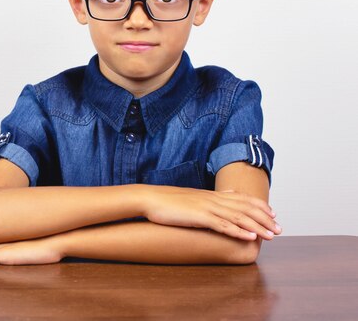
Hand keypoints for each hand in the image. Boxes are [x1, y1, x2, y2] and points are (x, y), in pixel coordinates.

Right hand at [140, 185, 281, 240]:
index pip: (242, 198)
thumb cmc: (168, 200)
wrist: (150, 198)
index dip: (259, 205)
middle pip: (245, 208)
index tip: (273, 214)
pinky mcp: (199, 217)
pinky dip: (238, 231)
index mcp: (212, 194)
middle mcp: (213, 199)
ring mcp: (207, 207)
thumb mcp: (193, 196)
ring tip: (271, 236)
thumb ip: (212, 197)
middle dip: (265, 219)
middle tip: (280, 229)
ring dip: (257, 227)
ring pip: (238, 217)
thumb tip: (229, 194)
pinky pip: (222, 225)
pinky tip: (249, 237)